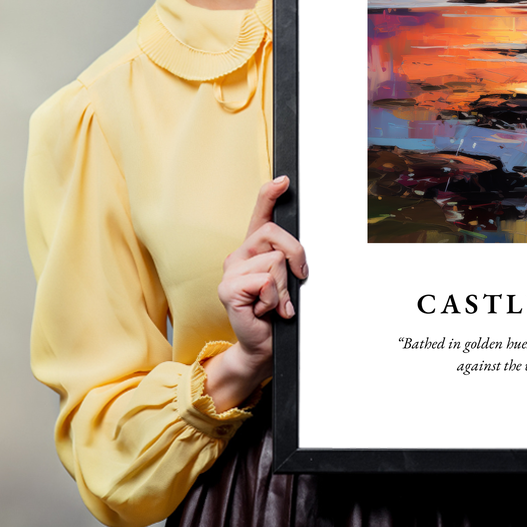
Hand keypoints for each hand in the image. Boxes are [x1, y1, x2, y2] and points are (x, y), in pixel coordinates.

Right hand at [203, 176, 307, 410]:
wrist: (264, 345)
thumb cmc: (277, 312)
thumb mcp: (288, 280)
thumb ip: (289, 261)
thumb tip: (298, 253)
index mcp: (254, 250)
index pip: (260, 214)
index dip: (270, 194)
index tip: (284, 180)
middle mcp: (239, 255)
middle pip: (275, 234)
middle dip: (296, 256)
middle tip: (296, 281)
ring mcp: (230, 271)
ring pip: (275, 261)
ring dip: (284, 287)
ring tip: (275, 303)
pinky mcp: (228, 289)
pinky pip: (266, 281)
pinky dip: (274, 299)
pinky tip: (265, 310)